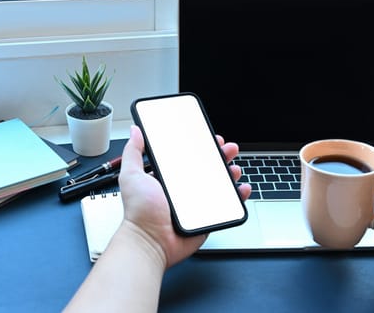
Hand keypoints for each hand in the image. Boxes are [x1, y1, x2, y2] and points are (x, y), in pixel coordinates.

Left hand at [118, 125, 250, 267]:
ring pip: (218, 184)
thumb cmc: (139, 213)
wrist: (150, 242)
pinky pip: (226, 205)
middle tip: (228, 148)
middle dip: (220, 155)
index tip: (209, 137)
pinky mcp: (206, 217)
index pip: (187, 156)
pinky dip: (237, 197)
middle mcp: (182, 189)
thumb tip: (136, 131)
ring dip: (230, 173)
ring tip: (234, 168)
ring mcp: (196, 203)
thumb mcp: (132, 176)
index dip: (200, 145)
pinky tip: (241, 188)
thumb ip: (133, 152)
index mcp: (167, 178)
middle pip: (207, 167)